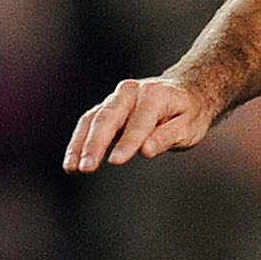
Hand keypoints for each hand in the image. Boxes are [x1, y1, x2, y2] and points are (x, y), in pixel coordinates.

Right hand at [63, 77, 224, 171]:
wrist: (185, 93)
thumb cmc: (189, 114)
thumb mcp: (189, 128)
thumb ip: (167, 137)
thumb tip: (145, 150)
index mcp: (155, 94)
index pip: (139, 121)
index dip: (128, 142)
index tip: (116, 162)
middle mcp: (131, 91)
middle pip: (108, 117)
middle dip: (95, 144)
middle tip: (87, 167)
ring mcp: (116, 98)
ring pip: (93, 120)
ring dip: (80, 144)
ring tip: (72, 168)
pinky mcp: (106, 109)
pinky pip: (88, 124)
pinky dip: (78, 143)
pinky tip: (71, 163)